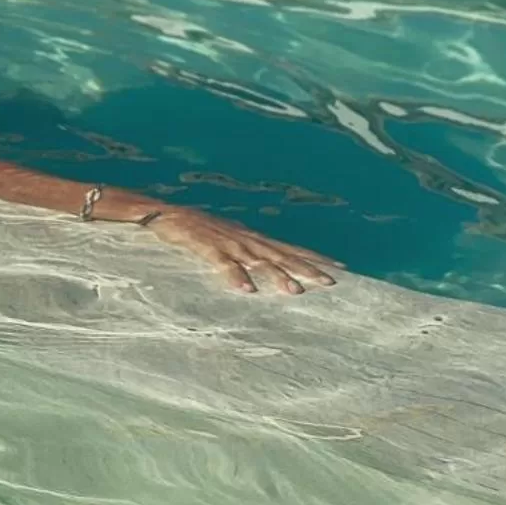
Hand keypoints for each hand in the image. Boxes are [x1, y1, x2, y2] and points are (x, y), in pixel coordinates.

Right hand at [143, 206, 340, 294]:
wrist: (164, 212)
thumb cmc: (196, 228)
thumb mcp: (227, 239)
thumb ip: (247, 252)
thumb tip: (266, 265)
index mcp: (252, 239)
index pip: (290, 248)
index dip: (314, 258)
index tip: (341, 267)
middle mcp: (246, 240)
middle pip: (282, 255)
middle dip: (306, 269)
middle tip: (330, 283)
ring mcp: (227, 243)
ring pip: (258, 261)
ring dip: (277, 275)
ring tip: (295, 292)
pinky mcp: (206, 247)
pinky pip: (223, 264)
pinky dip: (235, 276)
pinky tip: (247, 290)